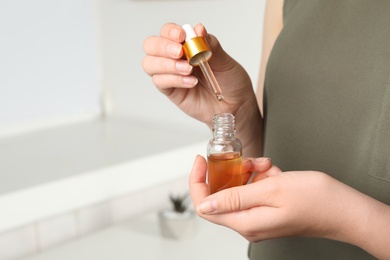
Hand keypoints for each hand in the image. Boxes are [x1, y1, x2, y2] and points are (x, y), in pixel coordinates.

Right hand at [142, 23, 254, 126]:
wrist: (236, 105)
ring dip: (167, 64)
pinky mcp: (171, 91)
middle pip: (151, 45)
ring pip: (150, 64)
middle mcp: (175, 58)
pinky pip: (161, 82)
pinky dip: (174, 80)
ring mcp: (171, 74)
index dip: (170, 31)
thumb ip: (210, 46)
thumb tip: (199, 29)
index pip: (168, 32)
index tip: (182, 36)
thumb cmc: (231, 82)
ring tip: (188, 69)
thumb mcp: (225, 61)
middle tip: (179, 52)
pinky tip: (191, 82)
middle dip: (162, 46)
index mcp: (187, 45)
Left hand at [189, 155, 377, 244]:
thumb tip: (204, 205)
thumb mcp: (271, 190)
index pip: (204, 206)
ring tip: (265, 165)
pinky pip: (254, 189)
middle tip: (243, 160)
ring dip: (248, 172)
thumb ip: (234, 197)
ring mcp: (258, 216)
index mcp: (245, 222)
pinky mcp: (268, 209)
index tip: (201, 161)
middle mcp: (249, 223)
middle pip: (221, 195)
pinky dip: (260, 176)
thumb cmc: (314, 200)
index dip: (198, 181)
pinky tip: (273, 171)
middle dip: (229, 172)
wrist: (344, 208)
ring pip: (239, 188)